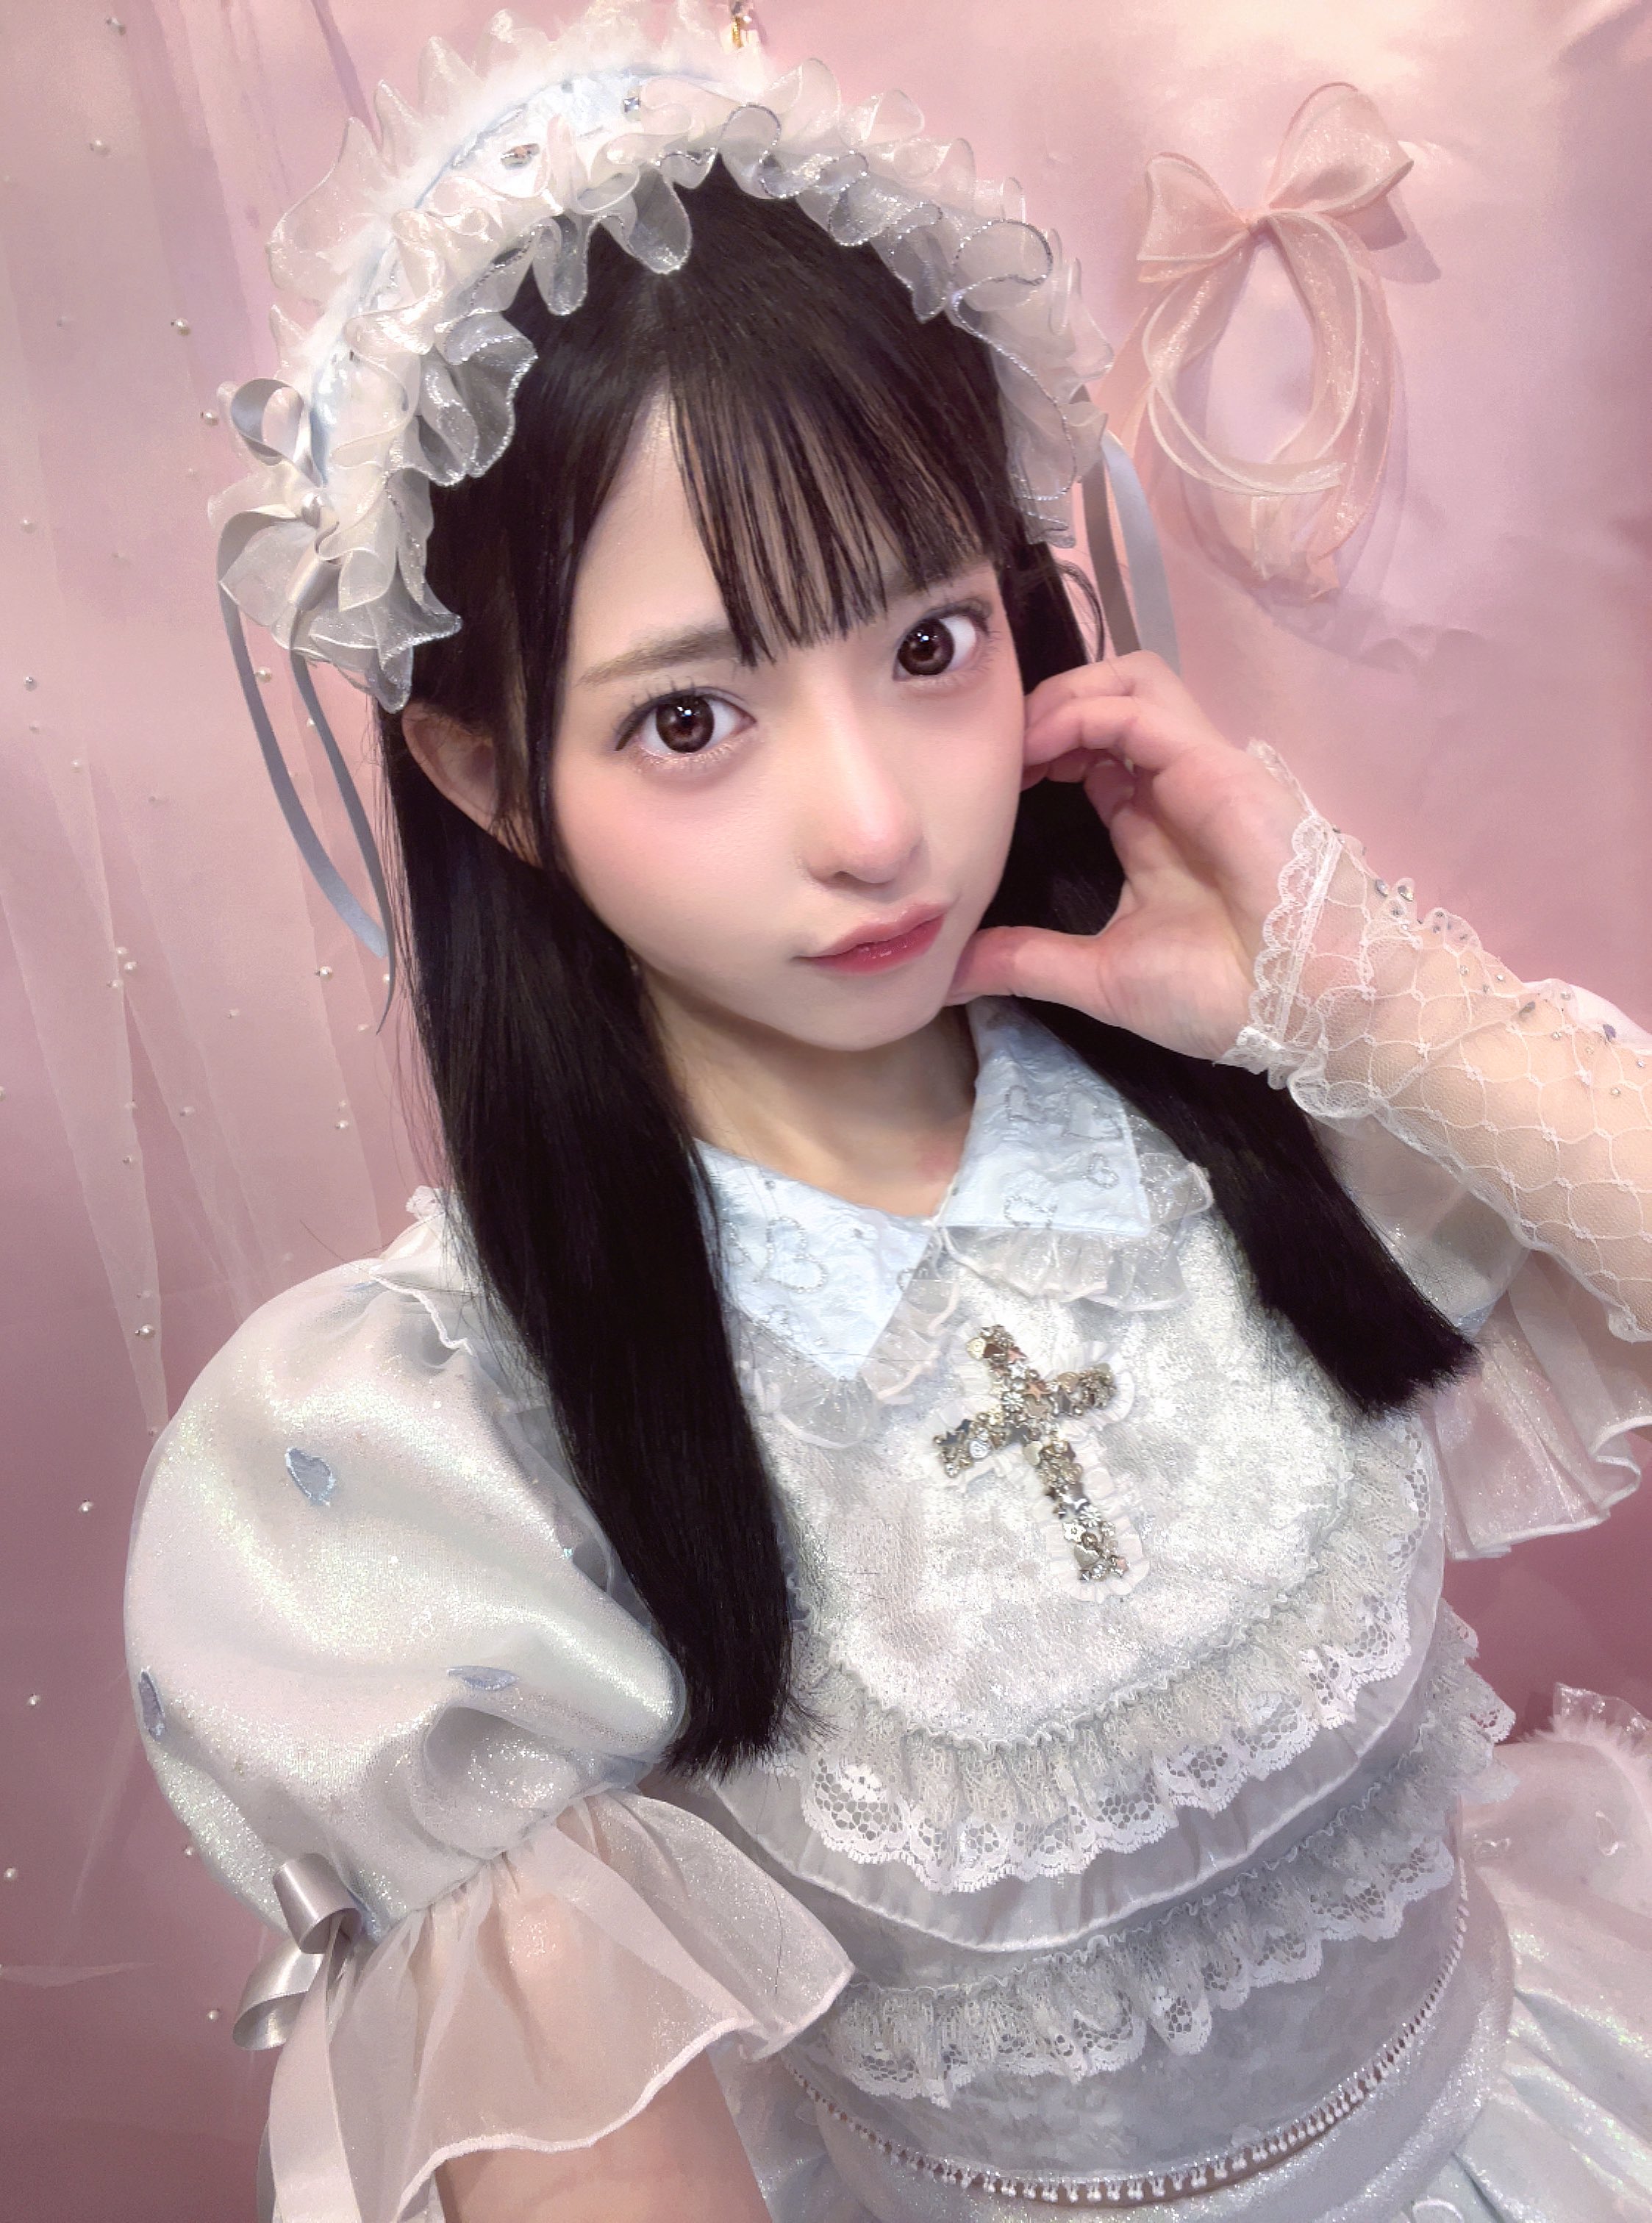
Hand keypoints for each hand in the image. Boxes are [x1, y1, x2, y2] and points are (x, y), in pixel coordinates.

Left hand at [948, 653, 1306, 1060]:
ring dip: (1064, 693)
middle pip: (1111, 696)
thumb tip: (948, 975)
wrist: (1303, 1006)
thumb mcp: (1099, 975)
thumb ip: (1026, 962)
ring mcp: (1197, 768)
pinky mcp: (1214, 765)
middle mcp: (1173, 785)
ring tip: (1015, 738)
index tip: (987, 784)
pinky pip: (1140, 706)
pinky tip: (1037, 747)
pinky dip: (1081, 711)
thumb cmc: (1221, 993)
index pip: (1093, 750)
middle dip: (1046, 706)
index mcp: (1152, 824)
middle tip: (993, 750)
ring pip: (1132, 677)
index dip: (1038, 749)